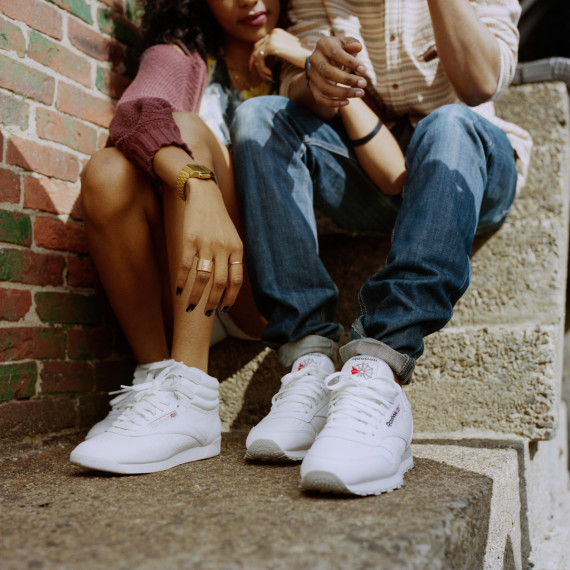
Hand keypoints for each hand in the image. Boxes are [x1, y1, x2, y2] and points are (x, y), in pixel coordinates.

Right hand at [176, 182, 242, 313]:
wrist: (205, 196)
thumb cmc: (219, 221)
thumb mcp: (233, 239)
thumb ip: (232, 259)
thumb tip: (228, 286)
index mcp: (237, 249)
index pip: (236, 280)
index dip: (230, 297)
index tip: (224, 309)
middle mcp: (223, 248)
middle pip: (220, 283)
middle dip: (213, 302)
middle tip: (207, 314)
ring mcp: (206, 244)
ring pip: (202, 278)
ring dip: (196, 296)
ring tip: (190, 307)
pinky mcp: (189, 240)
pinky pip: (186, 266)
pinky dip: (181, 280)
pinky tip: (178, 290)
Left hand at [249, 28, 311, 81]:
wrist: (311, 57)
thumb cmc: (303, 57)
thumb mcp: (287, 52)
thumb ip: (276, 51)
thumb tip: (264, 59)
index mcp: (277, 32)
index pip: (261, 44)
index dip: (257, 58)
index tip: (258, 69)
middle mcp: (273, 32)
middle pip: (256, 48)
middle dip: (256, 64)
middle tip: (261, 75)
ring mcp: (272, 38)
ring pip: (257, 55)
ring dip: (261, 69)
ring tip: (269, 78)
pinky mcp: (272, 46)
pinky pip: (260, 59)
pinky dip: (263, 69)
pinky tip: (271, 75)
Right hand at [306, 36, 367, 106]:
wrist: (325, 59)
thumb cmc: (340, 50)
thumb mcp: (345, 44)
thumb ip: (352, 43)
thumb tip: (358, 47)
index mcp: (323, 44)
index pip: (335, 53)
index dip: (349, 62)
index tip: (364, 70)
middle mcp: (314, 59)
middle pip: (328, 72)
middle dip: (347, 79)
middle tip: (363, 84)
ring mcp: (312, 74)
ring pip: (325, 88)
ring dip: (343, 93)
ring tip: (360, 93)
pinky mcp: (312, 87)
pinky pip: (320, 99)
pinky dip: (333, 103)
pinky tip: (347, 102)